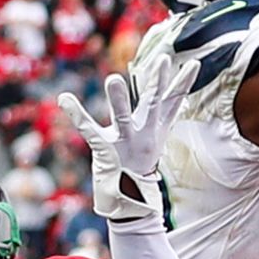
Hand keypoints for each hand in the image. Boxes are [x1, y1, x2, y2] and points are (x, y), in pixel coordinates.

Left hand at [64, 72, 170, 229]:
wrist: (131, 198)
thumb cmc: (140, 162)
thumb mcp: (156, 137)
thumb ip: (164, 114)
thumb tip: (178, 97)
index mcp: (157, 129)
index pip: (174, 103)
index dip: (184, 84)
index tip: (194, 65)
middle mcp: (144, 133)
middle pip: (153, 105)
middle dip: (157, 82)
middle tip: (163, 60)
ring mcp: (125, 142)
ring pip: (123, 118)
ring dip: (119, 99)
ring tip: (113, 79)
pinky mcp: (105, 150)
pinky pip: (89, 129)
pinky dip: (76, 113)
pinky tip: (65, 98)